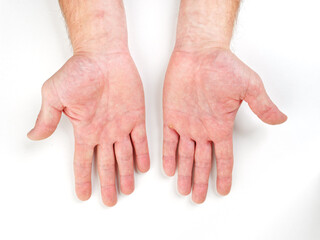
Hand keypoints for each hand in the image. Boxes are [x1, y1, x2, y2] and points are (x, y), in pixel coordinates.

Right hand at [28, 52, 149, 205]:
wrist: (103, 56)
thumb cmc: (79, 72)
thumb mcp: (55, 95)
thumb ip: (47, 118)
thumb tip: (33, 136)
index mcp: (85, 130)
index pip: (83, 161)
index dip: (83, 179)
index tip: (84, 195)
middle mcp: (104, 131)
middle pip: (106, 164)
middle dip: (108, 183)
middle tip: (110, 201)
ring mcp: (121, 125)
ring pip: (124, 156)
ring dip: (126, 173)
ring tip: (127, 190)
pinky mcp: (136, 116)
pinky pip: (140, 140)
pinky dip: (142, 154)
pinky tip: (143, 167)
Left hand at [162, 48, 286, 202]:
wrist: (199, 53)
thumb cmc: (223, 66)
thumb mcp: (249, 86)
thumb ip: (262, 105)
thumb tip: (280, 119)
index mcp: (221, 126)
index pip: (224, 157)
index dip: (224, 174)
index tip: (223, 190)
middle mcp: (203, 129)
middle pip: (203, 162)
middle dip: (200, 180)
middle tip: (198, 198)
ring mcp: (187, 124)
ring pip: (185, 156)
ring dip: (184, 173)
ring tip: (183, 190)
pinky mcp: (171, 117)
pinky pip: (169, 141)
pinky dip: (168, 155)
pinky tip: (169, 169)